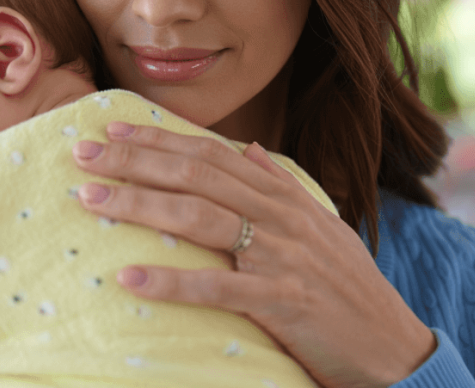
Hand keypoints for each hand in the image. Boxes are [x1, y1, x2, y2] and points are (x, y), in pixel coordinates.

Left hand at [73, 123, 436, 387]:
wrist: (392, 344)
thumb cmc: (347, 286)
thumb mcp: (319, 225)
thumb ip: (280, 185)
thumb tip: (247, 148)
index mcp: (283, 197)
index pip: (211, 155)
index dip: (161, 139)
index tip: (113, 130)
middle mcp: (279, 216)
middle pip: (195, 176)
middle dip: (135, 161)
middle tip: (83, 155)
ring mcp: (280, 256)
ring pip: (199, 218)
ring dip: (139, 206)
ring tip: (90, 200)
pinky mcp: (281, 300)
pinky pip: (216, 288)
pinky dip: (171, 282)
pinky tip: (129, 279)